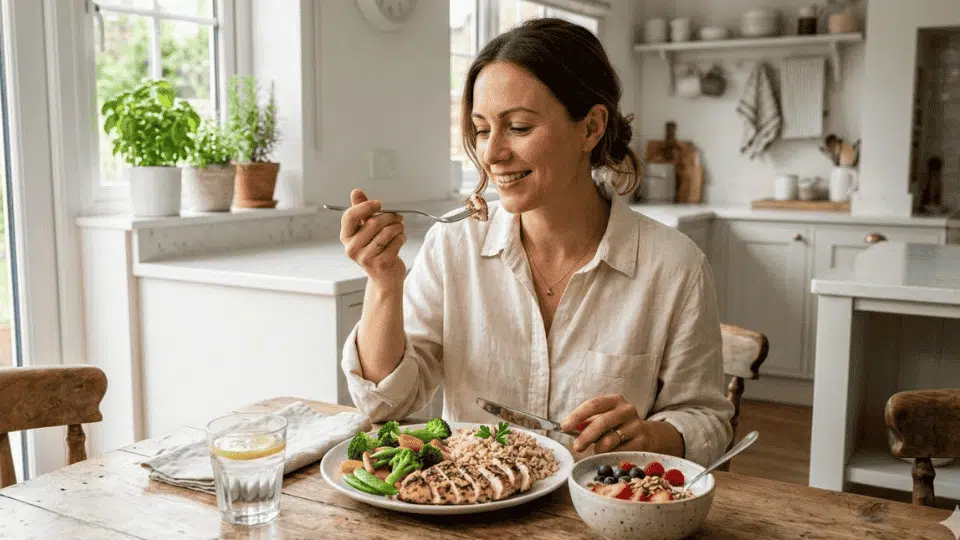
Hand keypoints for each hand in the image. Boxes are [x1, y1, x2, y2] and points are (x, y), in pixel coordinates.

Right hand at [339, 188, 406, 286]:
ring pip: (387, 232)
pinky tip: (401, 239)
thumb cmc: (376, 250)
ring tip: (400, 229)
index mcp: (346, 237)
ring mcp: (366, 258)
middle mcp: (352, 248)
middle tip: (398, 217)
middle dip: (390, 217)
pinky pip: (396, 242)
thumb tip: (356, 191)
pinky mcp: (381, 264)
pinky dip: (402, 237)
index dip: (365, 207)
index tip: (379, 204)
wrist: (385, 278)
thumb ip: (361, 211)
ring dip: (398, 227)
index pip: (350, 216)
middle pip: (374, 222)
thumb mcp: (366, 230)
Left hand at [560, 394, 682, 455]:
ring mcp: (636, 426)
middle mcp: (627, 410)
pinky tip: (610, 454)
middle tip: (576, 447)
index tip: (564, 427)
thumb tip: (566, 427)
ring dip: (598, 448)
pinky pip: (619, 452)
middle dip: (585, 436)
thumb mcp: (603, 418)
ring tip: (597, 450)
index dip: (577, 415)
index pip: (593, 405)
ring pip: (610, 440)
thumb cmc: (617, 426)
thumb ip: (586, 422)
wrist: (647, 435)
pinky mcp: (642, 442)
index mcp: (615, 400)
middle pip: (602, 422)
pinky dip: (610, 455)